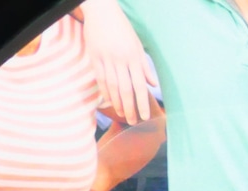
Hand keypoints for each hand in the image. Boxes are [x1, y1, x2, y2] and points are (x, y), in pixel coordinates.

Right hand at [81, 0, 154, 124]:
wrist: (102, 12)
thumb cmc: (123, 30)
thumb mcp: (138, 46)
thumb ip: (144, 67)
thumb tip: (153, 85)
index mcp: (133, 57)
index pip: (139, 85)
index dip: (142, 102)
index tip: (145, 116)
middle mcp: (120, 59)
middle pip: (125, 89)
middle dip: (130, 107)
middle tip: (133, 121)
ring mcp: (106, 58)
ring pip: (112, 86)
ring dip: (117, 102)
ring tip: (121, 114)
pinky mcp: (94, 57)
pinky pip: (100, 78)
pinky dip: (105, 91)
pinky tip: (109, 102)